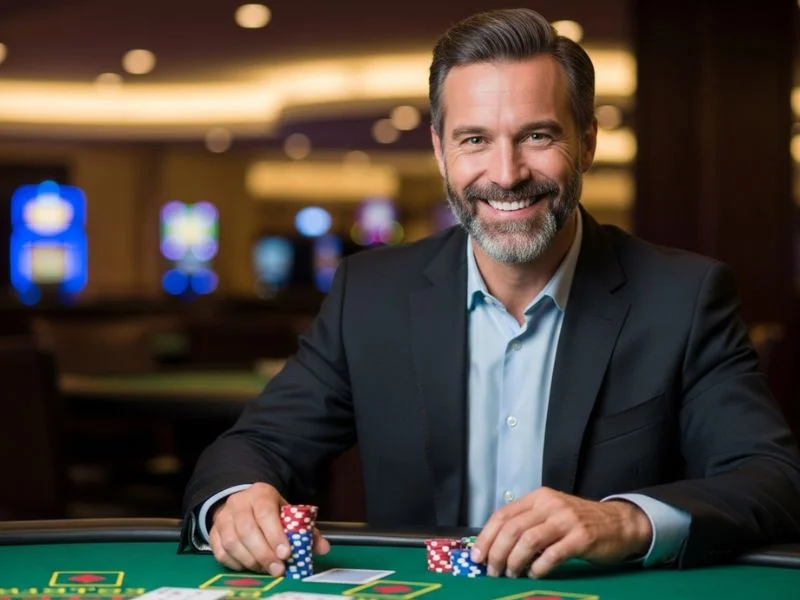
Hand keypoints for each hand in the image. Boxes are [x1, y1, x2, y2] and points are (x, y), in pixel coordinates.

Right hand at [208, 482, 330, 574]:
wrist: (243, 502)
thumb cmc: (270, 510)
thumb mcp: (288, 512)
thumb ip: (306, 530)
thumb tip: (323, 548)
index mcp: (261, 494)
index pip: (266, 513)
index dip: (275, 534)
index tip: (286, 553)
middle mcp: (239, 503)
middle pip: (247, 530)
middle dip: (264, 553)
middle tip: (278, 569)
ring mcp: (223, 518)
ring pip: (232, 542)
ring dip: (250, 560)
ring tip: (266, 569)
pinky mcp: (213, 532)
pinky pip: (220, 552)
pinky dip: (235, 564)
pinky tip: (249, 566)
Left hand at [472, 487, 651, 578]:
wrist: (618, 523)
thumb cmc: (578, 522)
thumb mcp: (549, 515)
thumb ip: (525, 524)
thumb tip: (493, 546)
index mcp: (537, 497)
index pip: (502, 515)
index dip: (486, 537)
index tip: (477, 556)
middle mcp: (549, 505)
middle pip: (512, 529)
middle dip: (497, 553)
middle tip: (493, 572)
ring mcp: (566, 520)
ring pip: (528, 541)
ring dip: (514, 562)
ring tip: (511, 575)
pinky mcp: (581, 537)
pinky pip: (552, 554)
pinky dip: (538, 568)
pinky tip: (534, 575)